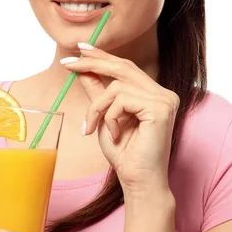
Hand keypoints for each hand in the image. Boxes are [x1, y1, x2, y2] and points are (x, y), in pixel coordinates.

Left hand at [61, 44, 179, 194]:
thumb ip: (97, 91)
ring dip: (97, 107)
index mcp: (153, 94)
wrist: (138, 181)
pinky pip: (121, 99)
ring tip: (93, 128)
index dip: (102, 56)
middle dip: (92, 63)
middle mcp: (163, 93)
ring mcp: (164, 99)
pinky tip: (114, 135)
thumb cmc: (124, 154)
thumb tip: (83, 68)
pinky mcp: (160, 108)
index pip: (125, 67)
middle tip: (67, 64)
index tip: (79, 49)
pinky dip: (109, 116)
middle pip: (123, 67)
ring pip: (117, 85)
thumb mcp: (104, 116)